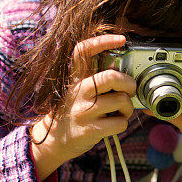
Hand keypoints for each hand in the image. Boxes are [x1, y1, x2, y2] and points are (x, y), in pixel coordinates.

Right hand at [29, 34, 136, 179]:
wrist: (52, 141)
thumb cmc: (73, 112)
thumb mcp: (77, 91)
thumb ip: (95, 80)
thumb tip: (125, 73)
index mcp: (76, 79)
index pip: (83, 51)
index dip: (103, 41)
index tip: (121, 39)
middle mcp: (78, 91)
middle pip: (110, 77)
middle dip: (128, 82)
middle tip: (129, 89)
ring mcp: (83, 111)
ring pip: (120, 100)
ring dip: (128, 107)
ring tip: (121, 111)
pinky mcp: (90, 129)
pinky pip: (119, 123)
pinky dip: (123, 123)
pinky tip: (115, 123)